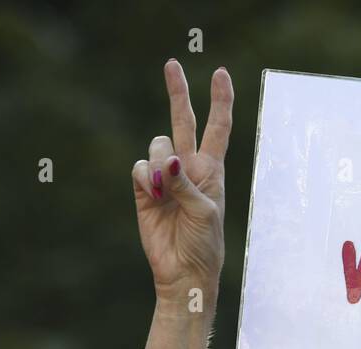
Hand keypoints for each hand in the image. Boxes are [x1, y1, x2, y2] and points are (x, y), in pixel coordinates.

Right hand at [131, 60, 233, 303]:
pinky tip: (152, 195)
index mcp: (211, 170)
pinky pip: (139, 168)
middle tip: (172, 64)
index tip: (221, 74)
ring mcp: (164, 178)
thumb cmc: (204, 244)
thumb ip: (186, 183)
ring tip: (165, 191)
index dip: (221, 101)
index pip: (218, 128)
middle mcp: (187, 168)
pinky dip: (145, 177)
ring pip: (157, 146)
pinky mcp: (143, 190)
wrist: (183, 272)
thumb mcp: (204, 211)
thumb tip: (167, 160)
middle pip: (182, 121)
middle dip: (178, 92)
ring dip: (160, 163)